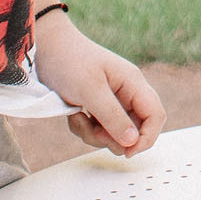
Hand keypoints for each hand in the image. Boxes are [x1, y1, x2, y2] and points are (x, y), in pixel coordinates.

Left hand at [34, 9, 164, 157]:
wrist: (45, 48)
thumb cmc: (69, 61)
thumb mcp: (91, 90)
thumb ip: (113, 116)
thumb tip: (132, 142)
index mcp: (133, 83)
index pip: (155, 116)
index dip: (147, 137)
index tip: (128, 152)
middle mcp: (126, 93)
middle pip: (135, 129)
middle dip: (114, 138)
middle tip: (94, 131)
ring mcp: (111, 101)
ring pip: (114, 133)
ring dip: (95, 134)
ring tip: (77, 118)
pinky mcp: (96, 108)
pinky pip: (98, 130)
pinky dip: (84, 129)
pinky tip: (73, 114)